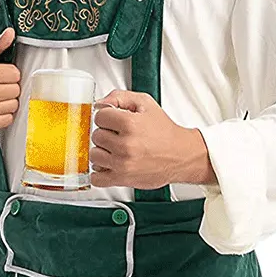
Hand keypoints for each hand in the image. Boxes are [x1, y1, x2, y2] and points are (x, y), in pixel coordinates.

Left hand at [89, 89, 211, 187]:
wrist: (181, 155)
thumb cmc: (165, 132)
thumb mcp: (146, 104)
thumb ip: (120, 97)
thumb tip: (100, 104)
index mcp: (130, 124)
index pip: (99, 116)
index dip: (106, 117)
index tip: (113, 121)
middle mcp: (125, 145)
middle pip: (96, 136)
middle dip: (106, 134)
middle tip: (118, 135)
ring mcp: (123, 164)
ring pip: (94, 155)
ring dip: (103, 152)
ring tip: (116, 150)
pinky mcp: (122, 179)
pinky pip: (97, 178)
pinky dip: (100, 172)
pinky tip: (110, 165)